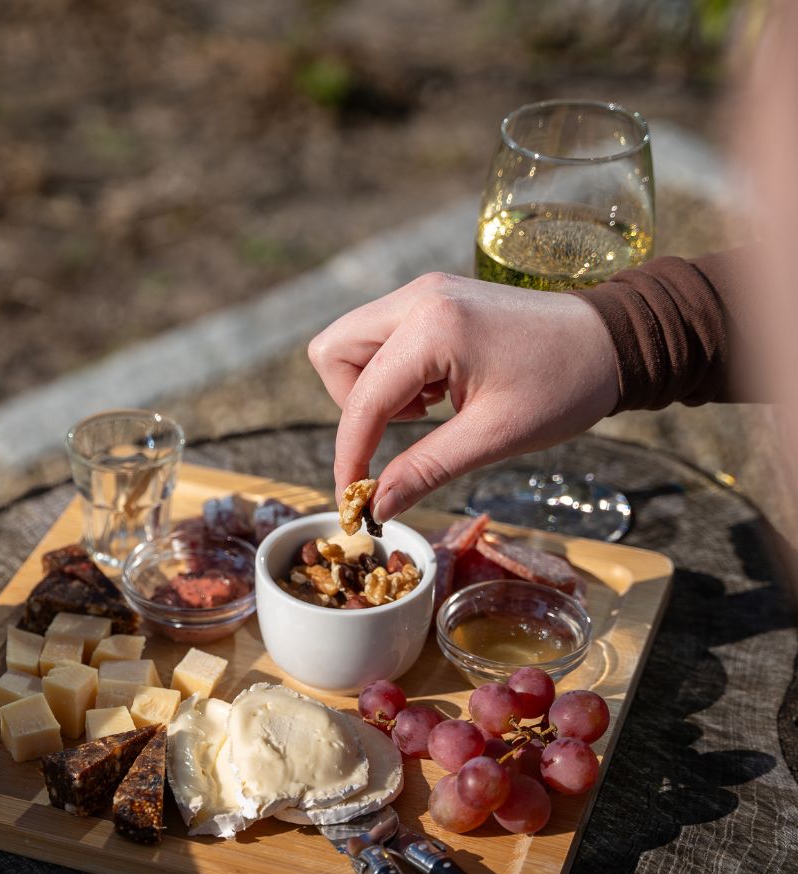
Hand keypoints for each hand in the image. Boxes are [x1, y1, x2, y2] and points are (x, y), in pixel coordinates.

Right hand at [308, 272, 618, 520]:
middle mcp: (417, 298)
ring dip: (372, 389)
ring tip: (428, 412)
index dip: (350, 455)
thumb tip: (379, 507)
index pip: (361, 400)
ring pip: (352, 344)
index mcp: (432, 327)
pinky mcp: (432, 299)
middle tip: (399, 433)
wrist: (613, 339)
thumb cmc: (565, 385)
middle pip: (334, 353)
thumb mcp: (494, 437)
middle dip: (351, 406)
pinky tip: (439, 393)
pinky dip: (393, 374)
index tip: (356, 498)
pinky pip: (382, 339)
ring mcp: (423, 293)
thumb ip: (426, 470)